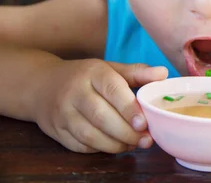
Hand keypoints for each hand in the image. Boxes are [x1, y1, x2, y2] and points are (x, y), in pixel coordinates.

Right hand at [32, 59, 167, 153]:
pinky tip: (116, 146)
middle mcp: (75, 92)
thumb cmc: (85, 76)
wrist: (41, 85)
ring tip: (134, 144)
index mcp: (93, 73)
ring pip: (90, 135)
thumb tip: (163, 73)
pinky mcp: (56, 131)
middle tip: (146, 139)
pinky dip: (100, 149)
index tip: (144, 123)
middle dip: (126, 132)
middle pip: (102, 116)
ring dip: (115, 144)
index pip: (113, 90)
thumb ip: (137, 72)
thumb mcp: (109, 68)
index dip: (129, 109)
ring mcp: (63, 113)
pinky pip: (80, 146)